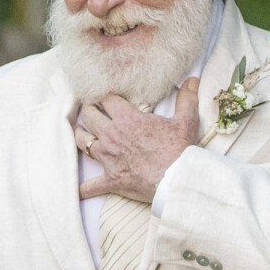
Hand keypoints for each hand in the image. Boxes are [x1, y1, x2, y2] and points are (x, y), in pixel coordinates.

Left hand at [76, 78, 200, 203]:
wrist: (175, 179)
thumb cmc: (179, 150)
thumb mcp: (186, 120)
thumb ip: (186, 98)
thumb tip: (193, 80)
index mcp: (127, 119)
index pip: (107, 99)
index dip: (105, 96)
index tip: (105, 96)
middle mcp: (112, 135)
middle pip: (90, 116)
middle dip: (89, 111)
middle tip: (90, 110)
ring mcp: (108, 158)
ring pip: (82, 142)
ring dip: (80, 136)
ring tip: (81, 133)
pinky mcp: (110, 179)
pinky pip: (89, 186)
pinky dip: (82, 188)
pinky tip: (77, 190)